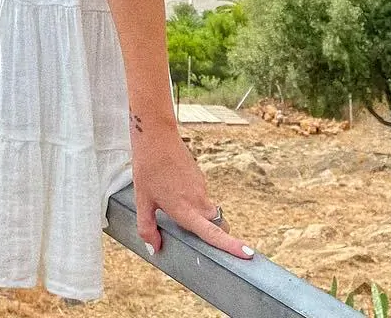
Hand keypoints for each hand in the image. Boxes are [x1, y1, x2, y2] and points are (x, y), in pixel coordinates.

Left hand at [130, 129, 253, 259]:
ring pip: (208, 210)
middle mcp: (198, 201)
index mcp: (185, 210)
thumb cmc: (147, 168)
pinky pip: (201, 197)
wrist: (157, 136)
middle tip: (197, 237)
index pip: (212, 233)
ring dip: (198, 215)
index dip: (231, 245)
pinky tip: (172, 189)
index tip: (248, 254)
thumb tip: (155, 248)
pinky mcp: (201, 178)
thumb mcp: (142, 200)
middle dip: (215, 234)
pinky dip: (193, 200)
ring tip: (171, 203)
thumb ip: (147, 227)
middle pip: (217, 225)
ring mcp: (202, 188)